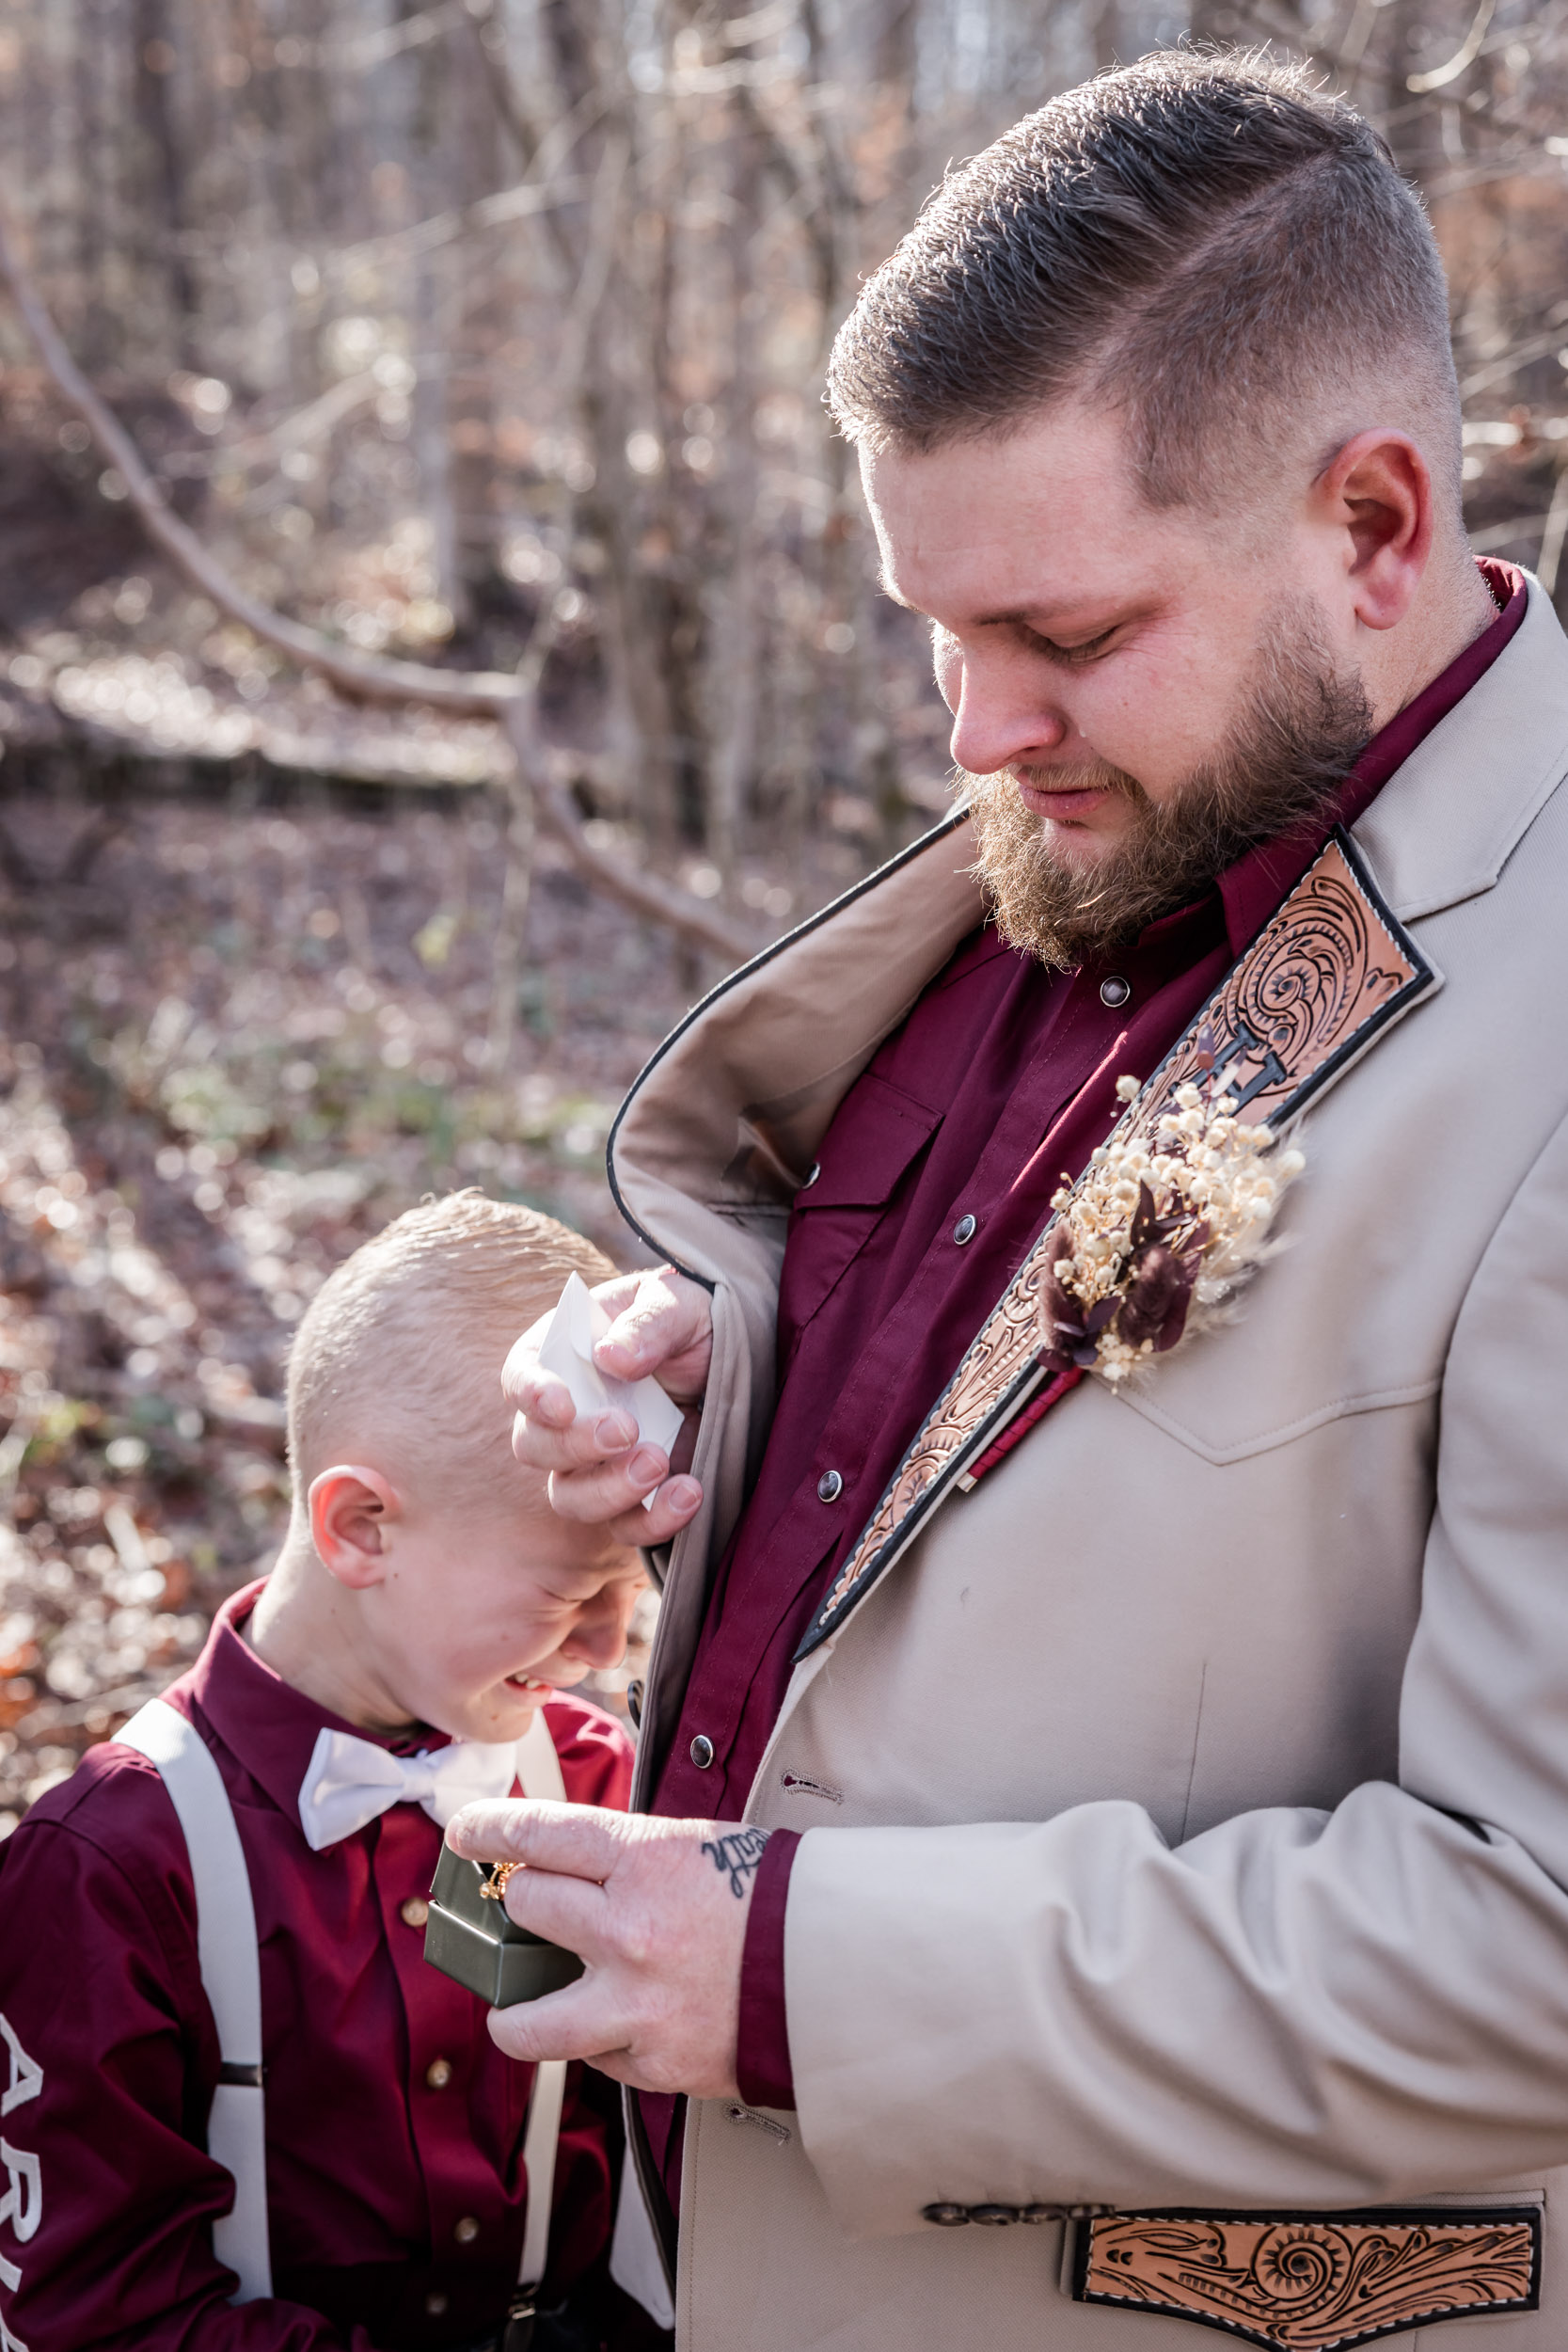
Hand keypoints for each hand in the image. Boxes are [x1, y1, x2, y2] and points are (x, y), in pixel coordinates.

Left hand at [446, 1799, 769, 2098]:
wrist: (837, 1968)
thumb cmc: (769, 1896)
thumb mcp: (694, 1847)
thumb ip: (625, 1858)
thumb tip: (561, 1865)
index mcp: (642, 1860)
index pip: (536, 1834)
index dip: (488, 1831)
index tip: (466, 1836)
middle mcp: (627, 1929)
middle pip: (525, 1907)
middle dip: (524, 1903)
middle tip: (531, 1909)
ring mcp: (635, 2003)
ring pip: (527, 2018)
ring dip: (516, 2010)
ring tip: (514, 2010)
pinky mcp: (653, 2062)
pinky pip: (595, 2056)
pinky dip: (601, 2043)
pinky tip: (622, 2026)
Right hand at [503, 1267, 712, 1545]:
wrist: (728, 1361)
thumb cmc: (686, 1321)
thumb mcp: (677, 1303)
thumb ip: (647, 1323)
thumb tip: (612, 1357)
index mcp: (561, 1356)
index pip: (521, 1376)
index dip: (532, 1394)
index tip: (563, 1405)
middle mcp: (566, 1415)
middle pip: (534, 1446)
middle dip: (575, 1446)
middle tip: (628, 1430)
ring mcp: (595, 1462)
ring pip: (570, 1498)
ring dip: (610, 1491)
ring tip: (659, 1463)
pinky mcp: (633, 1497)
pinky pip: (625, 1527)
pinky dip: (653, 1521)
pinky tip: (689, 1493)